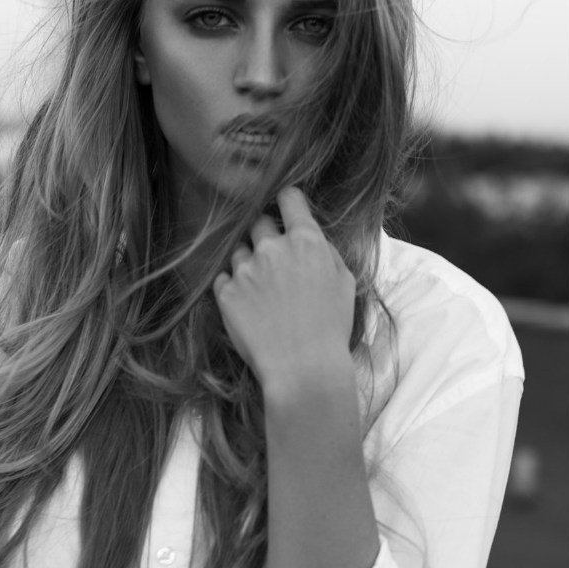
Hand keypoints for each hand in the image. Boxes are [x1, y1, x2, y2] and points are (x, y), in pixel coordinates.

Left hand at [212, 187, 355, 391]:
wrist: (303, 368)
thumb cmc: (331, 328)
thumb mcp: (344, 283)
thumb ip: (326, 252)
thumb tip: (311, 239)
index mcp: (306, 241)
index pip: (289, 199)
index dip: (286, 200)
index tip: (285, 206)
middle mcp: (272, 248)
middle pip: (259, 223)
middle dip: (266, 236)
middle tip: (275, 261)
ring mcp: (245, 270)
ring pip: (240, 252)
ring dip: (249, 263)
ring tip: (263, 292)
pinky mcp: (225, 293)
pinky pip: (224, 278)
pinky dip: (234, 287)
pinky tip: (249, 306)